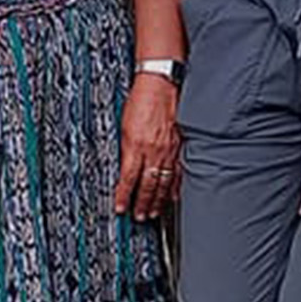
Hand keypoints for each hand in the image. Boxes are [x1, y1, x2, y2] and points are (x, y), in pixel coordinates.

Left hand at [113, 73, 181, 217]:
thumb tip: (123, 167)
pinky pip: (178, 172)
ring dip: (158, 200)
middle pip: (148, 185)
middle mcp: (154, 151)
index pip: (129, 178)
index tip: (120, 208)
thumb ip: (125, 149)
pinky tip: (172, 196)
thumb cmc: (141, 99)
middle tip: (139, 217)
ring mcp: (170, 150)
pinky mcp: (180, 146)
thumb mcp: (124, 125)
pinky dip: (174, 187)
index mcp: (137, 145)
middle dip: (142, 204)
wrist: (160, 84)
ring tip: (153, 213)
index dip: (124, 196)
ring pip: (164, 182)